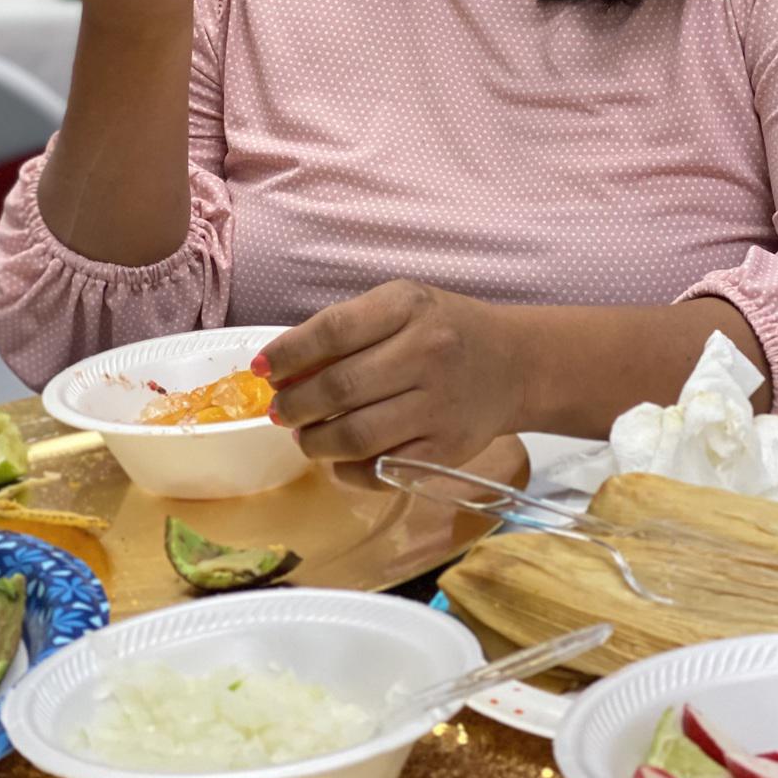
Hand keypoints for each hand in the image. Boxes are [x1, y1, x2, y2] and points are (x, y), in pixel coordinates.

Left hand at [257, 280, 522, 484]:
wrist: (515, 363)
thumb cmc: (444, 329)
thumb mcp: (401, 306)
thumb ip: (347, 329)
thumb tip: (281, 367)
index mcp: (408, 307)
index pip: (332, 331)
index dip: (288, 354)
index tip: (263, 370)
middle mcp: (426, 353)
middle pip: (338, 388)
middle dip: (294, 405)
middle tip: (280, 411)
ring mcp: (439, 405)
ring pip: (355, 436)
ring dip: (314, 443)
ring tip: (306, 437)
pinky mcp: (447, 448)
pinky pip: (381, 470)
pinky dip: (348, 471)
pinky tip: (339, 460)